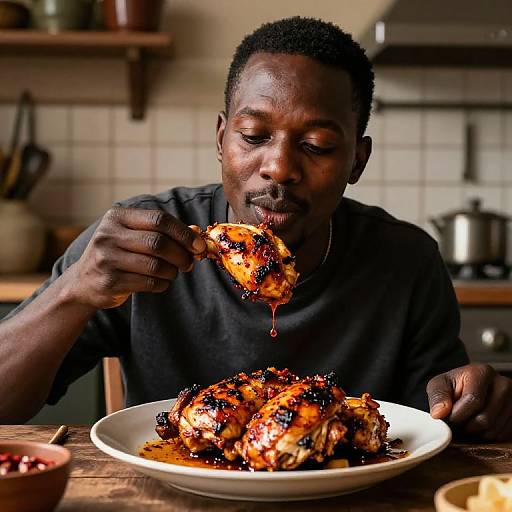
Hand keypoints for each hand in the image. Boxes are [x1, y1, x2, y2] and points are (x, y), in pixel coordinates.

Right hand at [66, 207, 205, 309]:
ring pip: (155, 265)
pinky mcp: (110, 281)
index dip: (183, 233)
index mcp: (117, 217)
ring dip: (172, 272)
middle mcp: (108, 235)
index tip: (198, 245)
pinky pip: (148, 282)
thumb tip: (197, 235)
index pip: (159, 219)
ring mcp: (107, 259)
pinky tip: (161, 283)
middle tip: (189, 263)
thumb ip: (161, 233)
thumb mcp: (132, 236)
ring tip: (173, 273)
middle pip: (158, 243)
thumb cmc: (118, 255)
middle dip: (181, 255)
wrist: (82, 283)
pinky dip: (162, 284)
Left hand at [427, 363, 511, 440]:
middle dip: (465, 426)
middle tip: (456, 423)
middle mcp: (503, 384)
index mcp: (482, 372)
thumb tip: (439, 414)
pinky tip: (478, 425)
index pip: (473, 401)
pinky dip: (486, 436)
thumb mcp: (439, 385)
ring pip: (494, 430)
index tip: (448, 419)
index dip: (457, 416)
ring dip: (475, 433)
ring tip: (466, 422)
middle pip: (485, 419)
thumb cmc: (453, 386)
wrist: (469, 388)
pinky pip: (502, 435)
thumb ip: (438, 397)